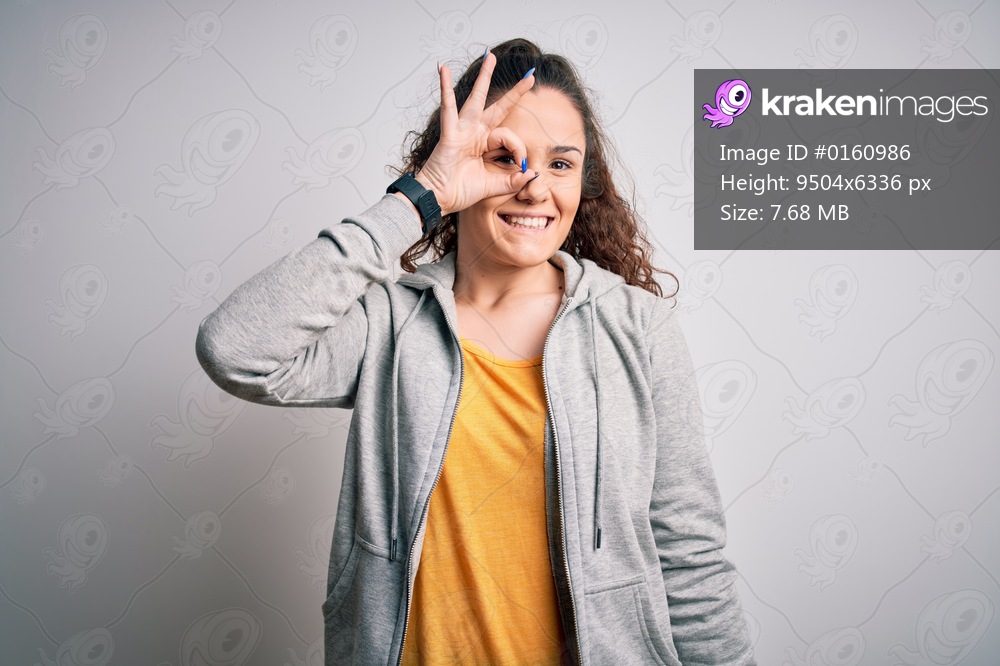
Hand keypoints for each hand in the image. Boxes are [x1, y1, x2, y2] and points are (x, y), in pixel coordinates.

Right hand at [414, 52, 536, 216]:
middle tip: (531, 75)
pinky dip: (445, 87)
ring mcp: (463, 130)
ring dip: (484, 77)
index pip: (510, 136)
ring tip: (490, 56)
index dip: (519, 149)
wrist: (440, 198)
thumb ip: (514, 180)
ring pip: (476, 98)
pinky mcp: (450, 132)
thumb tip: (533, 173)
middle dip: (515, 92)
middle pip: (498, 107)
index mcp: (486, 144)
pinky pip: (448, 106)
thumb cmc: (462, 191)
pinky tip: (443, 69)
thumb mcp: (495, 185)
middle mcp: (476, 133)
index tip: (522, 165)